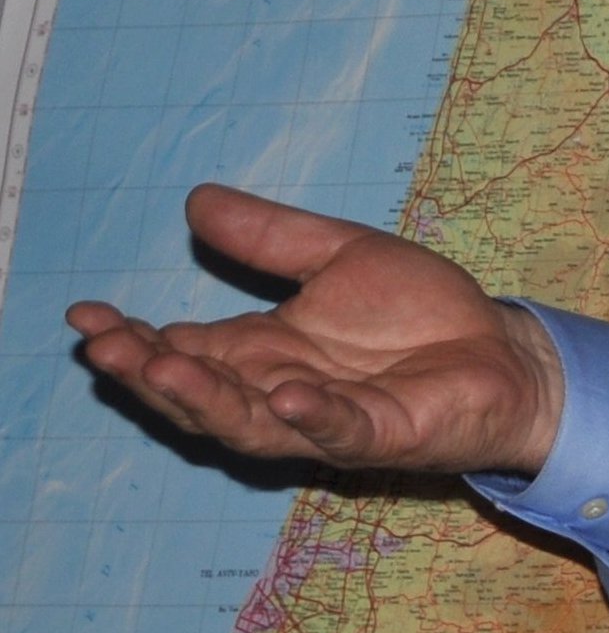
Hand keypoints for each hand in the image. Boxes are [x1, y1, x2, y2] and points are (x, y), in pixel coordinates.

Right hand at [66, 183, 563, 476]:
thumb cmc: (419, 313)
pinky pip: (340, 430)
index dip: (136, 336)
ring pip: (249, 423)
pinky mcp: (383, 432)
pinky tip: (283, 396)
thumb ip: (271, 237)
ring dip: (206, 399)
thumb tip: (197, 199)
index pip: (186, 349)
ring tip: (164, 369)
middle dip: (151, 373)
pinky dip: (311, 417)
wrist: (497, 350)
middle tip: (106, 346)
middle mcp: (282, 391)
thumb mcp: (341, 255)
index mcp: (267, 351)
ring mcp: (328, 418)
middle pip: (201, 393)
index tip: (86, 313)